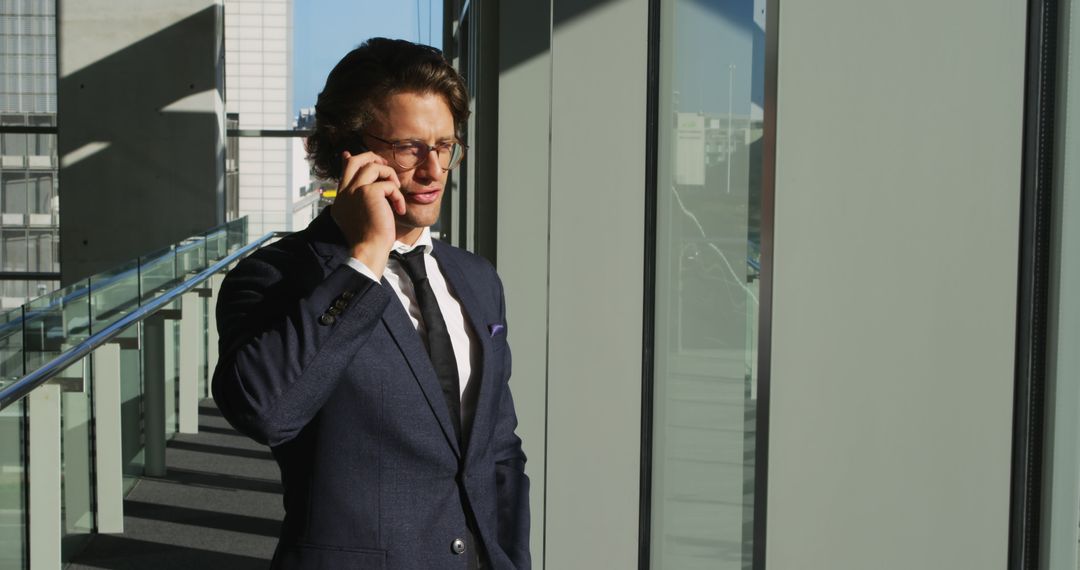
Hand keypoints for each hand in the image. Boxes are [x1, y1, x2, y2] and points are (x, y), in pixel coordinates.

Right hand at [330, 150, 405, 278]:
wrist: (369, 250)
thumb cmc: (369, 239)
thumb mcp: (360, 216)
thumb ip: (360, 199)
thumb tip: (369, 188)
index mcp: (341, 198)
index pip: (345, 171)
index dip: (351, 160)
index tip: (350, 155)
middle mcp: (344, 192)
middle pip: (356, 161)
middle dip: (373, 158)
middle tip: (386, 167)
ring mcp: (354, 190)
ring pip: (373, 167)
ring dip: (390, 176)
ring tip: (396, 192)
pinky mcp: (368, 192)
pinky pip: (388, 184)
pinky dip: (398, 195)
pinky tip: (399, 209)